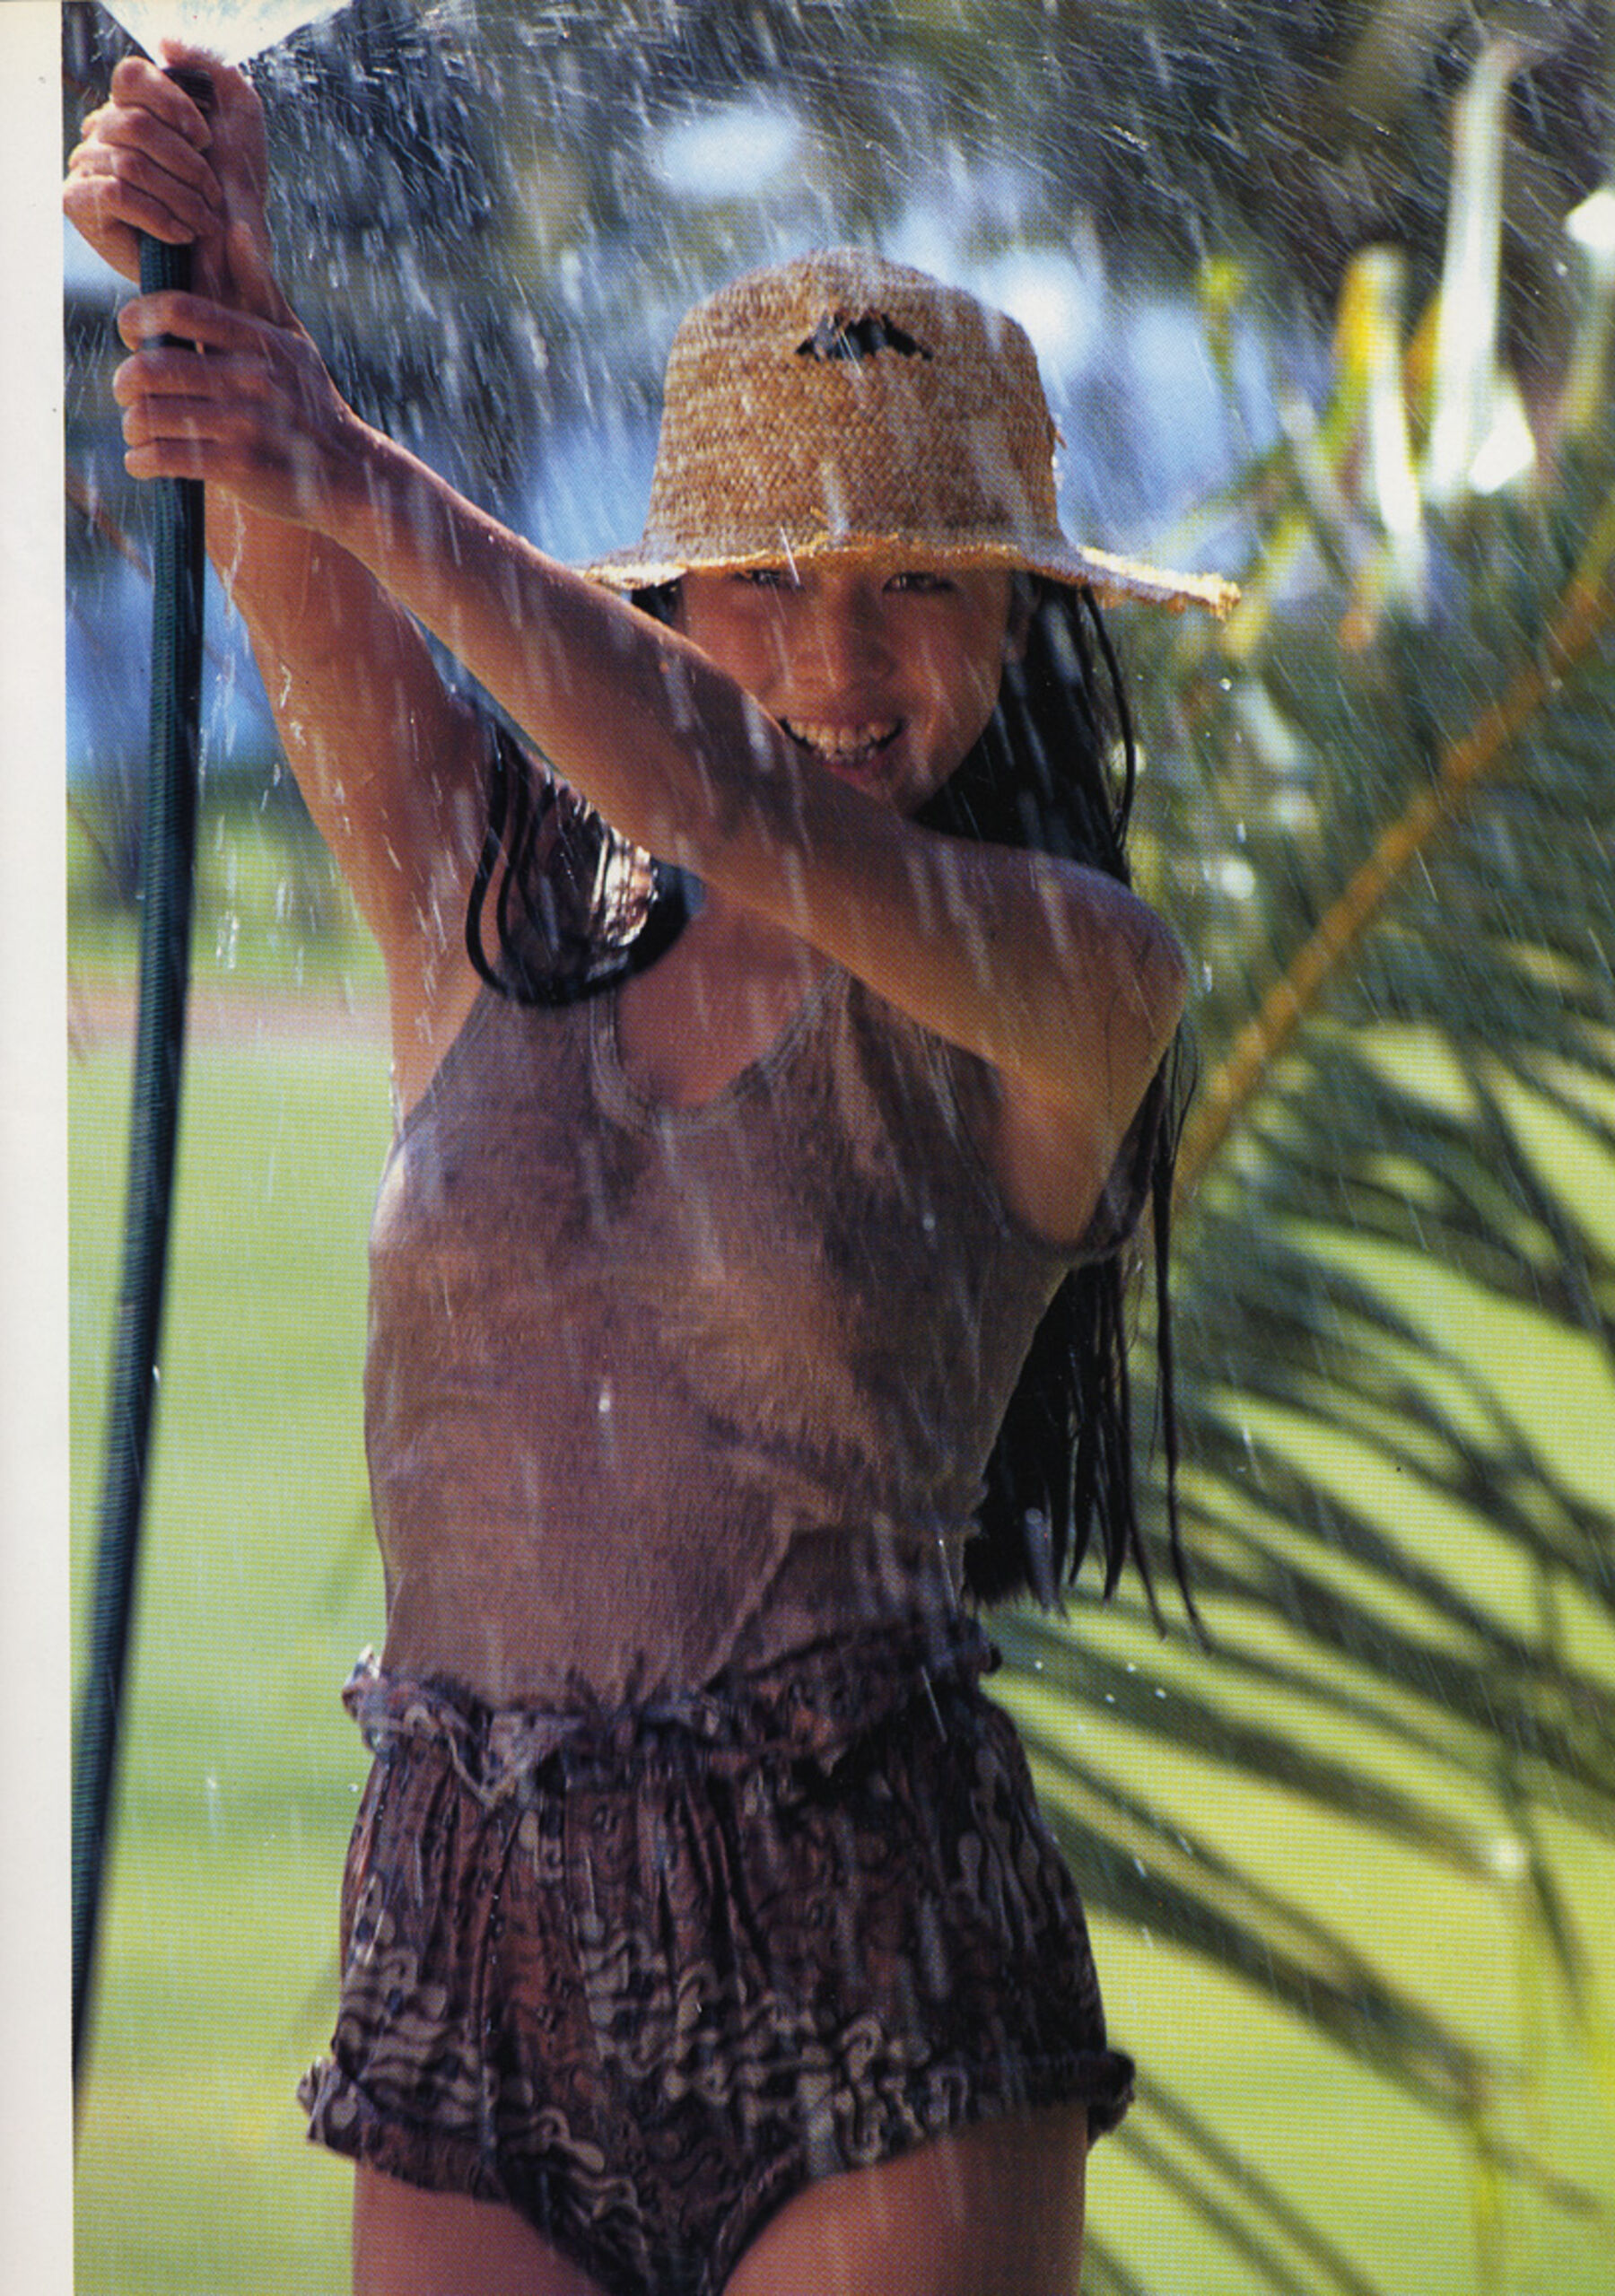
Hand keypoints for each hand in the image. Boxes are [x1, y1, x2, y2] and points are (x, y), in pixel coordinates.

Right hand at [66, 42, 279, 316]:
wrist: (231, 264)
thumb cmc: (236, 192)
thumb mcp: (240, 119)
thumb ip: (214, 69)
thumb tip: (165, 42)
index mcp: (134, 106)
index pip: (131, 76)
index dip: (172, 103)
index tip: (206, 139)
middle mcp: (104, 131)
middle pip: (135, 124)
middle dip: (187, 165)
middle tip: (213, 195)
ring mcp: (87, 165)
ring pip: (131, 163)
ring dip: (180, 197)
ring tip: (204, 221)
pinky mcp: (80, 203)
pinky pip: (116, 194)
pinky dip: (158, 215)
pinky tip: (180, 233)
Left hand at [115, 282, 365, 530]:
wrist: (350, 473)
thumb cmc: (312, 404)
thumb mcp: (293, 341)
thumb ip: (258, 289)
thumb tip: (237, 228)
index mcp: (259, 341)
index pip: (180, 308)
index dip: (140, 316)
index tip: (131, 332)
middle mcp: (253, 378)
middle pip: (155, 366)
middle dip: (127, 381)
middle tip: (126, 390)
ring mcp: (246, 423)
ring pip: (154, 414)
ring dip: (133, 424)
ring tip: (137, 430)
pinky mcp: (239, 466)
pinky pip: (167, 457)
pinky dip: (142, 461)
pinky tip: (142, 461)